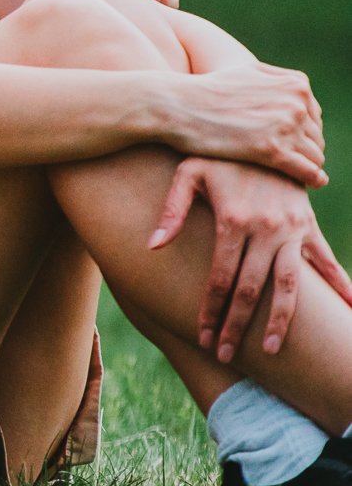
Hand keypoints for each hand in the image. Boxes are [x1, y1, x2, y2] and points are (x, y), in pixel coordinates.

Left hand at [150, 157, 351, 362]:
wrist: (260, 130)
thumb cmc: (215, 154)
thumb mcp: (187, 171)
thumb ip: (171, 210)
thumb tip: (153, 246)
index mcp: (234, 221)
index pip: (220, 278)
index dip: (211, 311)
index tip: (202, 337)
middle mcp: (267, 230)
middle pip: (251, 290)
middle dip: (238, 326)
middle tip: (226, 355)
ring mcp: (292, 230)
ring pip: (290, 286)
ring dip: (282, 321)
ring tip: (273, 353)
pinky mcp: (308, 226)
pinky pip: (326, 261)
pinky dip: (339, 286)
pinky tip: (348, 311)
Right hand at [169, 62, 325, 185]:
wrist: (172, 104)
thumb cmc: (204, 91)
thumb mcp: (246, 73)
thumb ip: (277, 81)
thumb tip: (300, 95)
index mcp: (295, 83)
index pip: (314, 117)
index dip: (299, 133)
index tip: (282, 145)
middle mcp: (296, 101)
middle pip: (316, 137)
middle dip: (301, 151)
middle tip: (281, 163)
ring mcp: (285, 124)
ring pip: (315, 156)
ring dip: (304, 167)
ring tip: (285, 175)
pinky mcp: (271, 149)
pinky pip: (308, 171)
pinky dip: (311, 180)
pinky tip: (307, 185)